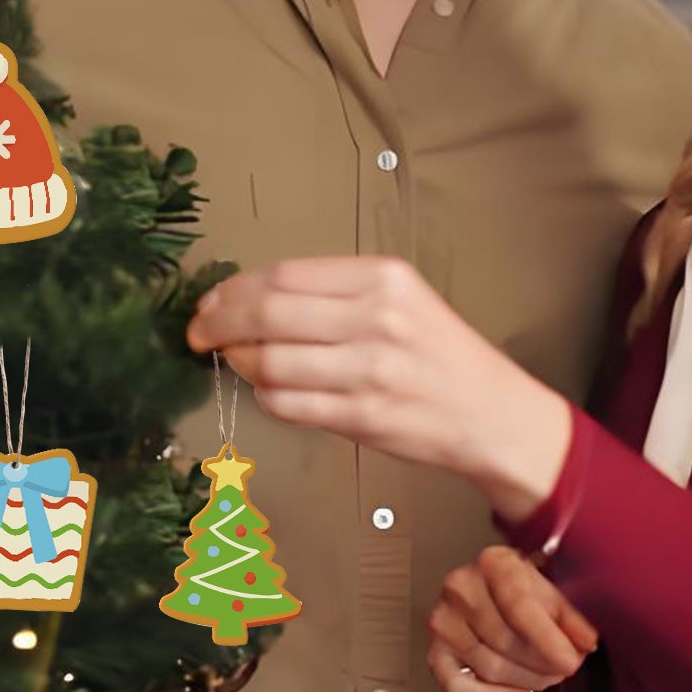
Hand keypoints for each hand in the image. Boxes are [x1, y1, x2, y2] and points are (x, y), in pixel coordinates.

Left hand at [186, 257, 570, 514]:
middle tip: (198, 332)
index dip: (234, 289)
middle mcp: (376, 319)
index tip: (211, 301)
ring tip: (234, 361)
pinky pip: (288, 404)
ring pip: (270, 361)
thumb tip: (251, 297)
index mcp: (383, 278)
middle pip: (268, 312)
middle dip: (218, 322)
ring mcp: (370, 371)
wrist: (493, 414)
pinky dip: (265, 396)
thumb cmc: (441, 355)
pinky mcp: (363, 417)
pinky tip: (267, 388)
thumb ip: (334, 294)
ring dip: (239, 363)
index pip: (285, 274)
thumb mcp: (400, 299)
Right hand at [427, 546, 598, 691]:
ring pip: (489, 667)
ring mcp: (444, 620)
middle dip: (542, 664)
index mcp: (493, 562)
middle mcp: (460, 587)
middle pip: (504, 641)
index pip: (518, 605)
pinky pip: (459, 687)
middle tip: (564, 668)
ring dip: (527, 682)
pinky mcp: (436, 651)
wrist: (496, 589)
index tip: (570, 660)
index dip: (547, 639)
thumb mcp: (554, 590)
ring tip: (547, 676)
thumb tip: (585, 642)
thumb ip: (572, 615)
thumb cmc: (527, 589)